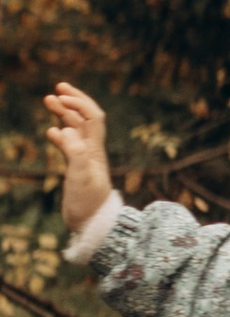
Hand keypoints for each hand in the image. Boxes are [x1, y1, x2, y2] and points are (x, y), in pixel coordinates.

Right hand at [43, 84, 112, 232]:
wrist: (93, 226)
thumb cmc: (89, 204)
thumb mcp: (81, 177)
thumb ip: (74, 152)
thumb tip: (64, 129)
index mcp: (95, 149)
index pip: (92, 116)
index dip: (79, 102)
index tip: (61, 94)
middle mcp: (91, 151)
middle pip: (83, 119)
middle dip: (71, 102)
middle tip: (55, 89)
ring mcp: (84, 160)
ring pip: (75, 130)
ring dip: (63, 115)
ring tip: (48, 102)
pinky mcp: (76, 170)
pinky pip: (69, 146)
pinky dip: (60, 135)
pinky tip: (51, 133)